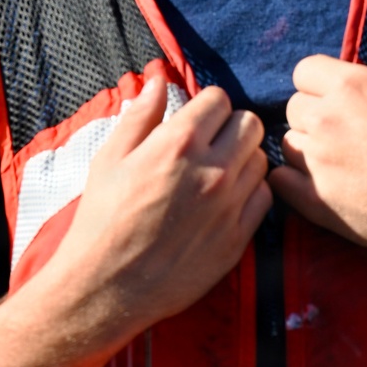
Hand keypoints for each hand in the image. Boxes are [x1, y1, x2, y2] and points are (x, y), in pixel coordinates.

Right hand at [56, 74, 271, 330]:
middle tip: (212, 143)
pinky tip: (225, 202)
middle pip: (250, 124)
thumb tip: (158, 79)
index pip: (220, 99)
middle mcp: (212, 170)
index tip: (196, 121)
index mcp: (179, 143)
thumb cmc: (102, 218)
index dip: (206, 107)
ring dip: (243, 159)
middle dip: (232, 127)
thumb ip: (141, 114)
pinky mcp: (238, 238)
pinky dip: (250, 194)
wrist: (106, 287)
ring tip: (217, 173)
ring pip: (261, 160)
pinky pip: (264, 198)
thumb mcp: (111, 157)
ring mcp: (229, 206)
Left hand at [270, 27, 366, 267]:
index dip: (319, 82)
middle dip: (312, 115)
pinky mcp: (316, 201)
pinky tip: (314, 186)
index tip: (338, 98)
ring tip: (336, 162)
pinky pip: (279, 182)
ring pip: (287, 144)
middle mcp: (327, 118)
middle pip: (293, 106)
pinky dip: (290, 182)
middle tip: (342, 134)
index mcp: (352, 86)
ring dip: (304, 149)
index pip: (304, 70)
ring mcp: (319, 161)